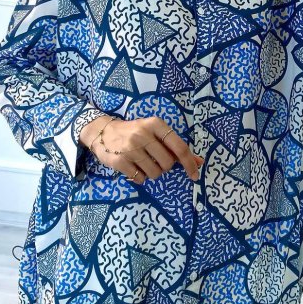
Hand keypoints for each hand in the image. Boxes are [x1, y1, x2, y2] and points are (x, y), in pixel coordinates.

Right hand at [80, 115, 203, 184]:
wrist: (103, 132)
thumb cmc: (136, 132)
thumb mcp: (156, 133)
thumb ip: (176, 147)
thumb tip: (199, 163)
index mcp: (156, 124)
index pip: (180, 147)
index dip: (189, 163)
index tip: (194, 175)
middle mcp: (143, 134)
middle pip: (168, 164)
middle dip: (164, 167)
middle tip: (155, 160)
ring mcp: (130, 148)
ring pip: (155, 173)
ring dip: (152, 173)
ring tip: (143, 163)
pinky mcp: (119, 161)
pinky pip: (140, 179)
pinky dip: (139, 177)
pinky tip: (133, 167)